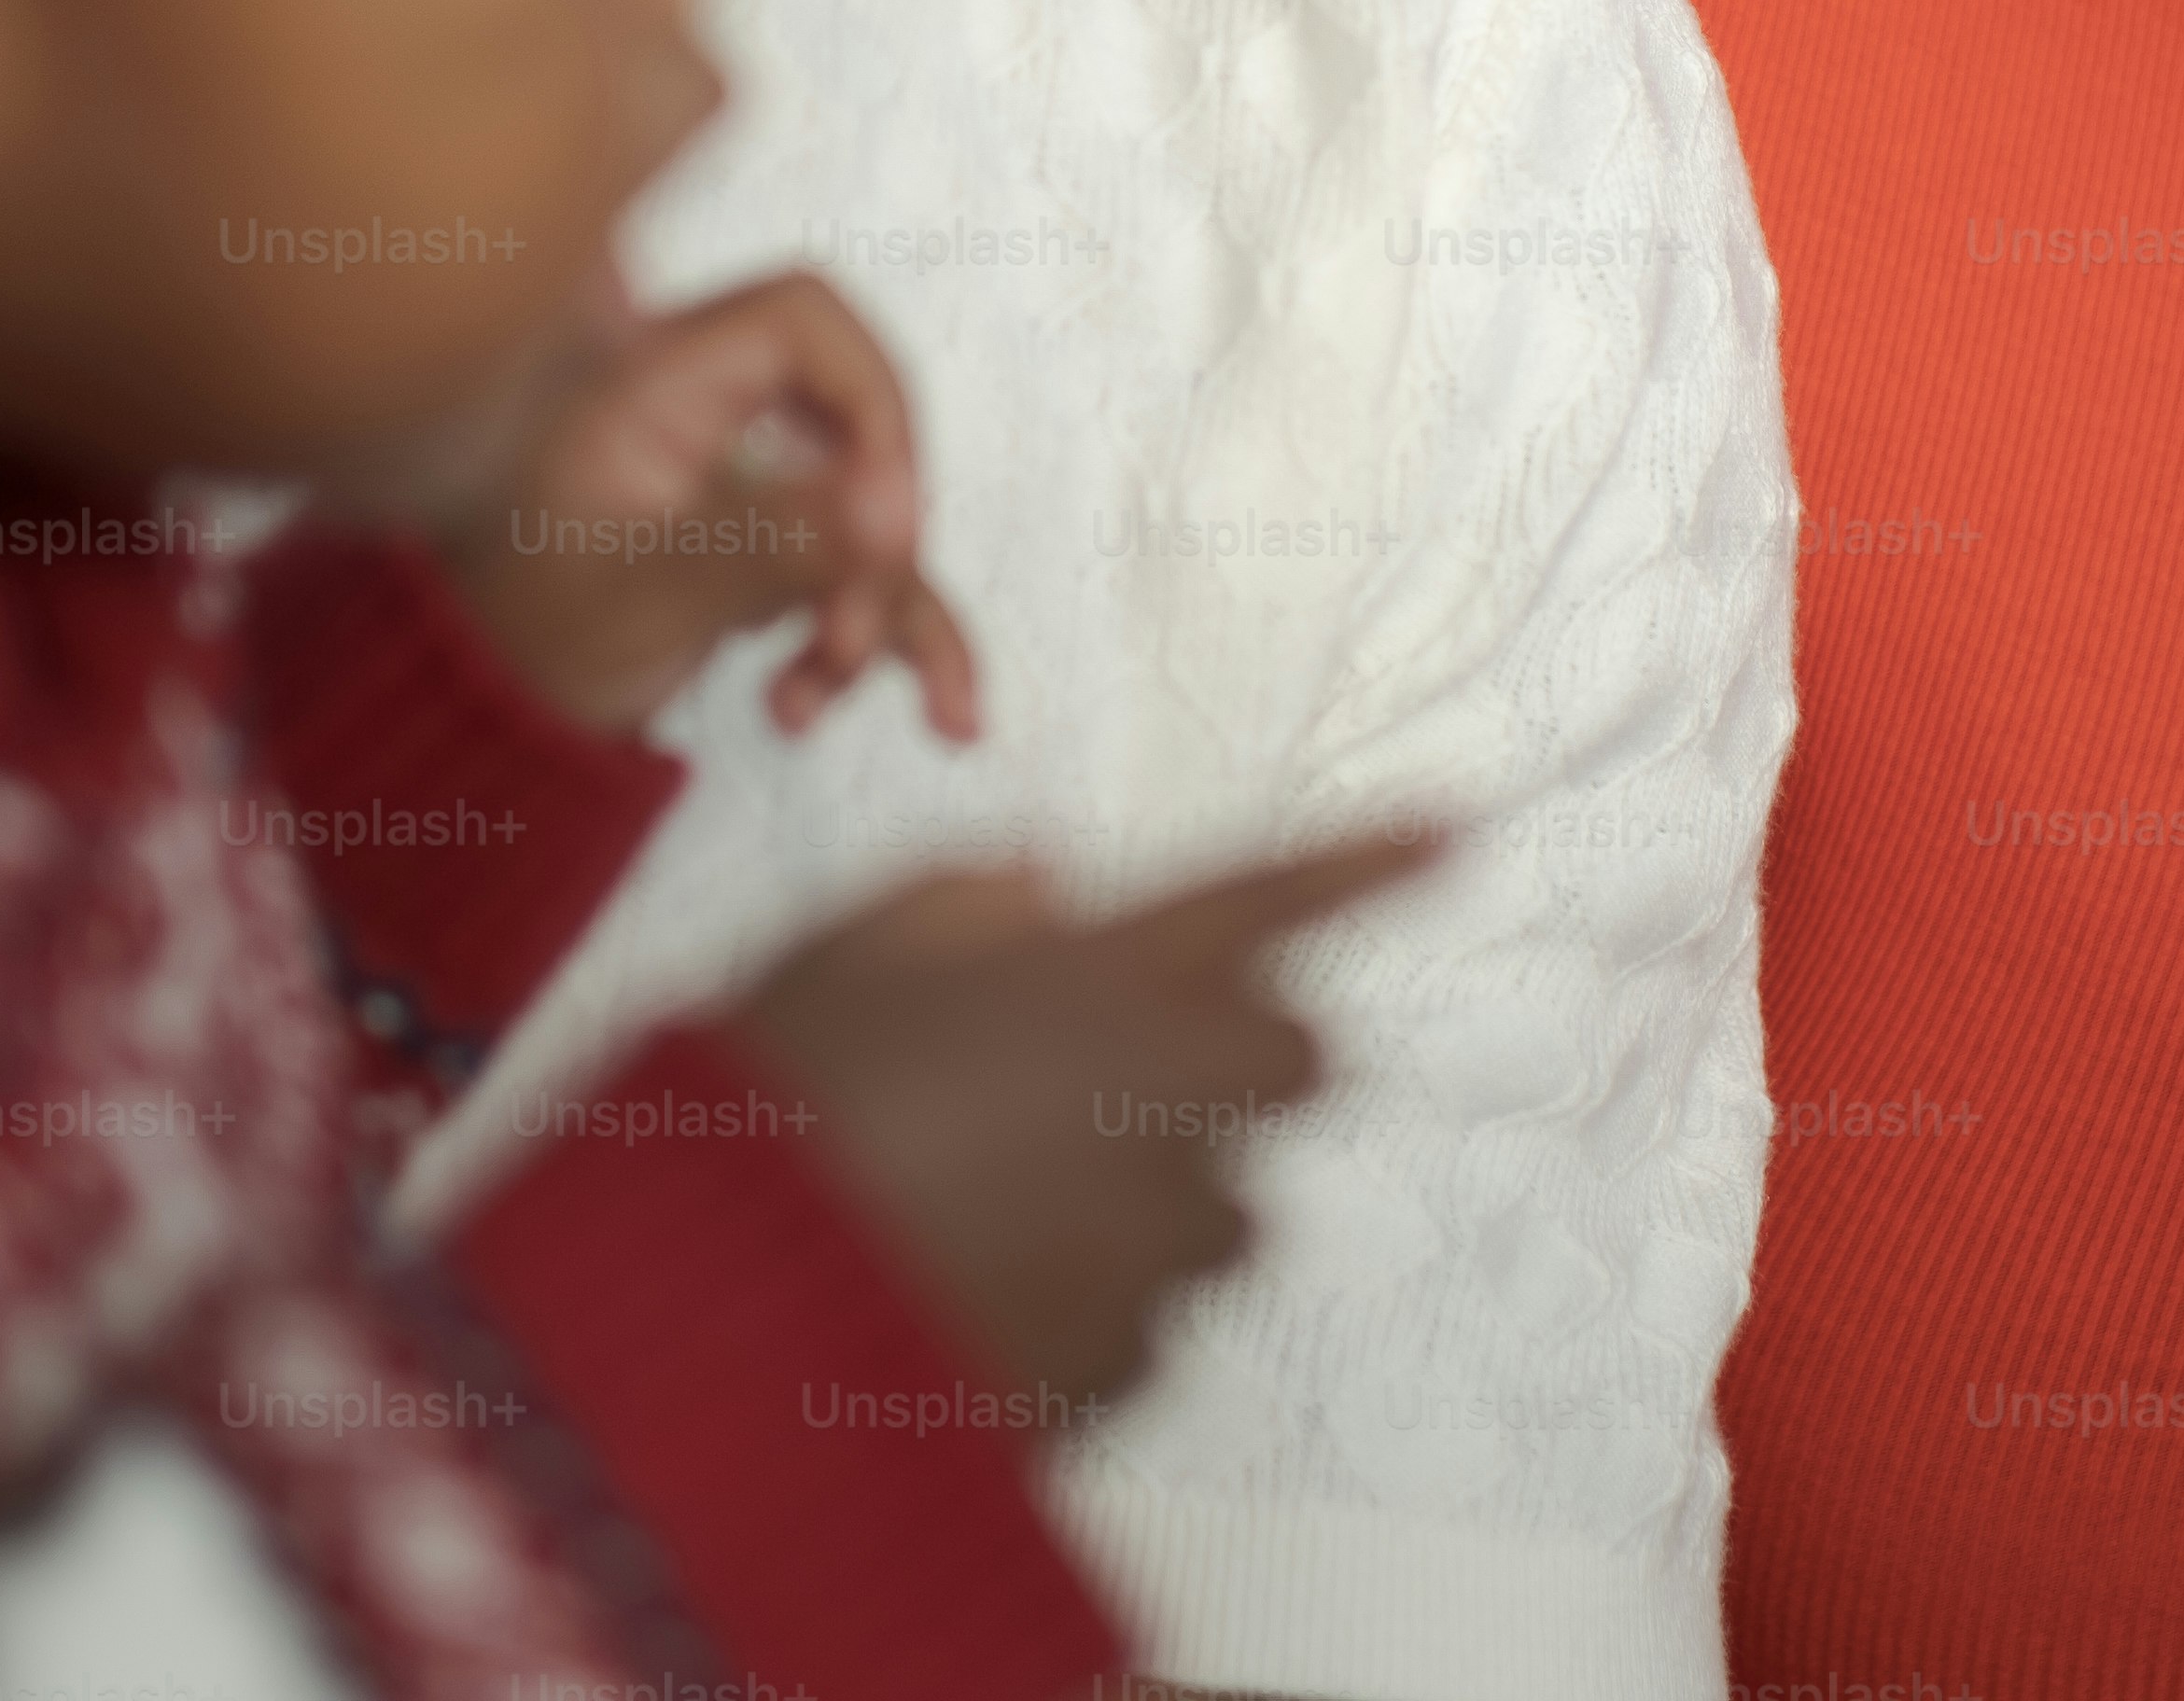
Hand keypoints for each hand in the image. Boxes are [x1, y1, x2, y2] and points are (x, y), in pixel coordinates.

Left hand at [409, 268, 981, 742]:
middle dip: (873, 542)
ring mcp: (742, 480)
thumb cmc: (521, 635)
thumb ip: (769, 548)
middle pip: (857, 424)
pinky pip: (861, 574)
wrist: (470, 718)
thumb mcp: (645, 595)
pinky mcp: (764, 546)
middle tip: (839, 638)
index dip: (871, 402)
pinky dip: (895, 643)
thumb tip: (898, 517)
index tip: (886, 520)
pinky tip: (942, 717)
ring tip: (809, 702)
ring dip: (875, 611)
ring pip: (867, 512)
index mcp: (657, 378)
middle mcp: (709, 413)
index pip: (808, 321)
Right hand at [727, 829, 1447, 1408]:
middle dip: (1230, 1064)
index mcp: (1104, 976)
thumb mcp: (844, 954)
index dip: (1369, 859)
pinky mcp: (1130, 1359)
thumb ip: (963, 900)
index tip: (1457, 825)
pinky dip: (1086, 1307)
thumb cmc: (776, 1101)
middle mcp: (1168, 1100)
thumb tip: (1045, 892)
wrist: (726, 1316)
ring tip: (987, 1208)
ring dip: (1145, 1198)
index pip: (1271, 894)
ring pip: (1214, 1206)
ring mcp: (1159, 1240)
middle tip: (1096, 1074)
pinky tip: (966, 1295)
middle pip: (1291, 1062)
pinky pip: (1144, 1322)